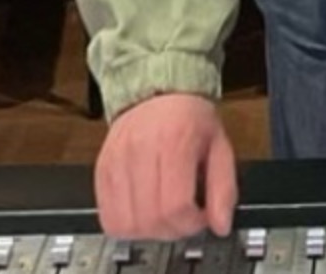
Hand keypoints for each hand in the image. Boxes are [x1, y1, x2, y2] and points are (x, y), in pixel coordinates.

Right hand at [94, 92, 238, 239]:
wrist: (157, 93)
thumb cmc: (190, 118)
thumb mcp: (220, 146)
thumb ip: (224, 188)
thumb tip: (222, 225)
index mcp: (174, 141)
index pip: (175, 205)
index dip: (192, 222)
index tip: (201, 216)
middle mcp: (140, 150)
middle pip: (150, 219)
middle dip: (173, 230)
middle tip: (184, 218)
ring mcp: (116, 161)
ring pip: (126, 223)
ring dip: (149, 231)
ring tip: (164, 216)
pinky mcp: (101, 170)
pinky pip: (107, 217)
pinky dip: (126, 225)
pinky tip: (144, 212)